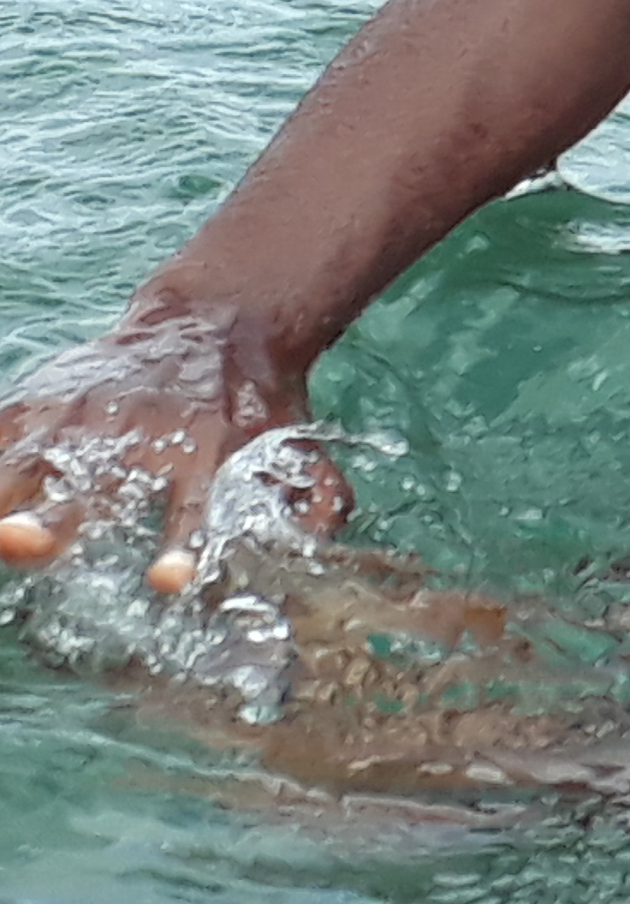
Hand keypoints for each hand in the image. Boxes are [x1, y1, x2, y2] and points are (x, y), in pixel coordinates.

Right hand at [0, 309, 349, 590]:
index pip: (195, 509)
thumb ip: (315, 499)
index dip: (184, 545)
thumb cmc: (252, 405)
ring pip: (34, 456)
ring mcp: (87, 412)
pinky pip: (0, 428)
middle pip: (92, 484)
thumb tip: (322, 545)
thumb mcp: (296, 445)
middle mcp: (143, 432)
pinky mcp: (47, 396)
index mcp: (208, 452)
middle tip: (24, 544)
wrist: (216, 323)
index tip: (168, 580)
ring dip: (3, 491)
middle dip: (54, 519)